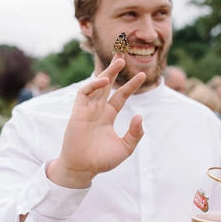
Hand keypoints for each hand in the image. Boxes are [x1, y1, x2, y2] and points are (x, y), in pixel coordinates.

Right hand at [46, 54, 145, 188]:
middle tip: (123, 52)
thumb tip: (139, 116)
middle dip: (115, 69)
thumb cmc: (101, 160)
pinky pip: (84, 93)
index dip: (131, 85)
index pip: (121, 96)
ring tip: (119, 60)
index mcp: (108, 116)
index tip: (143, 75)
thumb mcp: (125, 147)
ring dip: (107, 72)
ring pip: (97, 85)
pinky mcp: (77, 112)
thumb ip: (135, 133)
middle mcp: (97, 110)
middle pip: (107, 84)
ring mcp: (87, 109)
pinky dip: (94, 85)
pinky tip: (105, 80)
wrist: (83, 169)